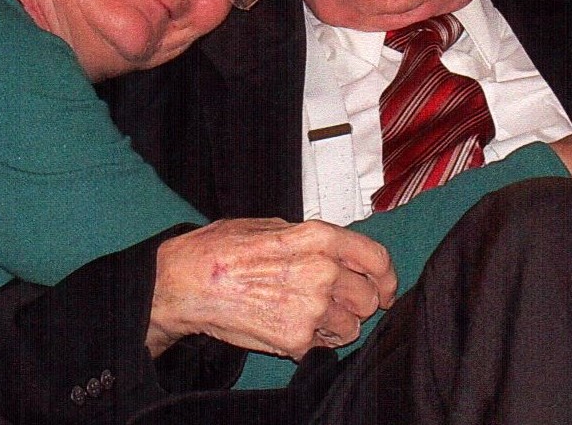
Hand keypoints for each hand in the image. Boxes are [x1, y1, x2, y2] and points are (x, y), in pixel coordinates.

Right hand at [148, 218, 396, 359]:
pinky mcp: (297, 339)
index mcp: (319, 237)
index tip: (384, 288)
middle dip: (357, 303)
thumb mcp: (271, 225)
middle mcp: (323, 270)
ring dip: (336, 325)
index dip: (386, 277)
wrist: (186, 283)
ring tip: (305, 315)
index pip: (377, 258)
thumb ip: (311, 239)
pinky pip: (324, 346)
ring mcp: (312, 307)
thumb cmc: (220, 250)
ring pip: (352, 327)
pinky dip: (313, 342)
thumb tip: (337, 251)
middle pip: (369, 297)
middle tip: (333, 303)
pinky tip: (287, 327)